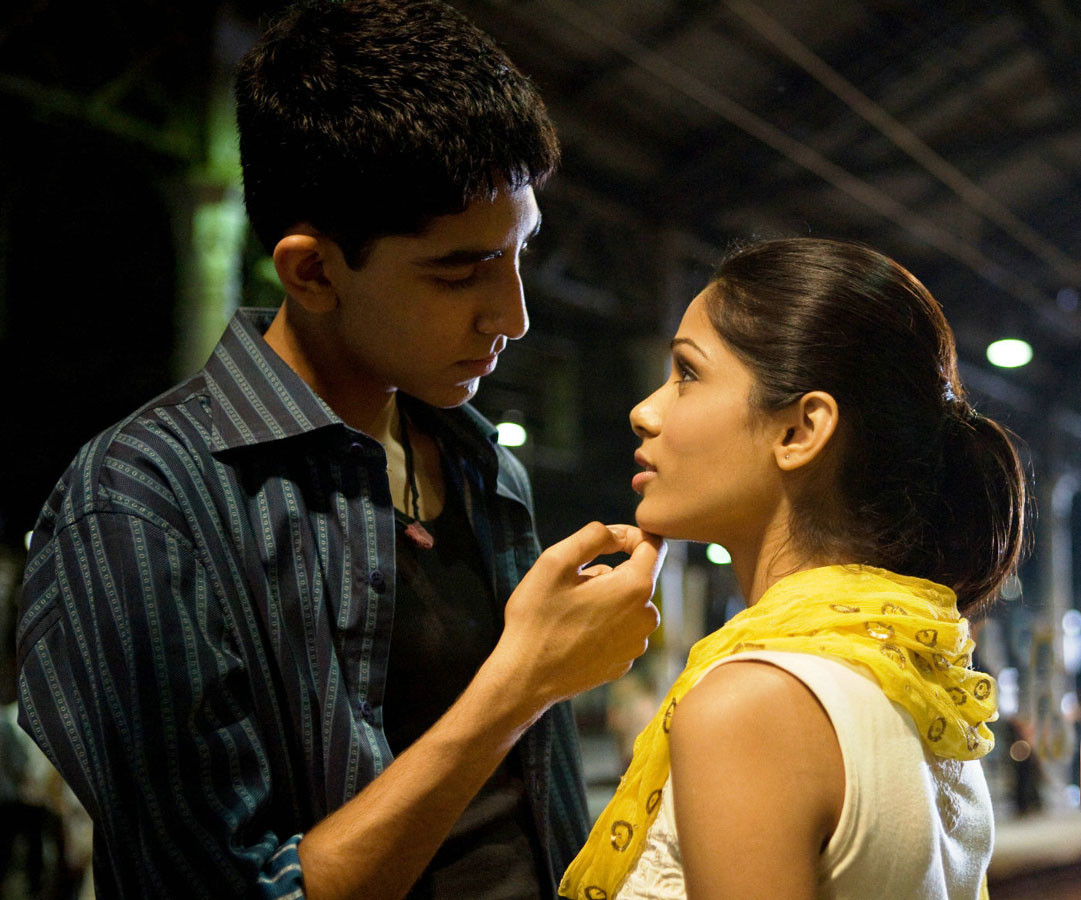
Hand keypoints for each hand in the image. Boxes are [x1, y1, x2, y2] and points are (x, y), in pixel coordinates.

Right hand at [492, 522, 664, 709]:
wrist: (525, 678)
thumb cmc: (537, 619)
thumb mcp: (556, 561)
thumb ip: (593, 536)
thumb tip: (615, 535)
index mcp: (635, 588)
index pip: (653, 545)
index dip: (628, 534)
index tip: (604, 541)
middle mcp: (646, 617)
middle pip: (637, 576)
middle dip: (610, 572)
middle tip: (572, 585)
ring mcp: (637, 645)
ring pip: (627, 604)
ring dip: (606, 599)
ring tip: (571, 611)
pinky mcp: (624, 663)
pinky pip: (621, 630)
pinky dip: (604, 624)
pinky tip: (574, 634)